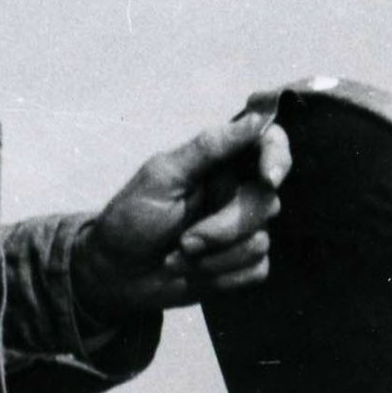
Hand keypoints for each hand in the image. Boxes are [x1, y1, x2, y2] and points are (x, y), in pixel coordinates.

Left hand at [71, 107, 291, 321]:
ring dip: (214, 257)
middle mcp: (237, 193)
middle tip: (185, 241)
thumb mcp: (162, 177)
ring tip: (177, 257)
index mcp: (220, 164)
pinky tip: (193, 273)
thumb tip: (256, 116)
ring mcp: (242, 231)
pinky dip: (221, 276)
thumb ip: (210, 147)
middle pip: (267, 203)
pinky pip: (256, 270)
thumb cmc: (131, 218)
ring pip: (260, 242)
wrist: (114, 274)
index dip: (277, 157)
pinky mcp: (241, 264)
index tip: (268, 178)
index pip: (269, 145)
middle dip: (225, 228)